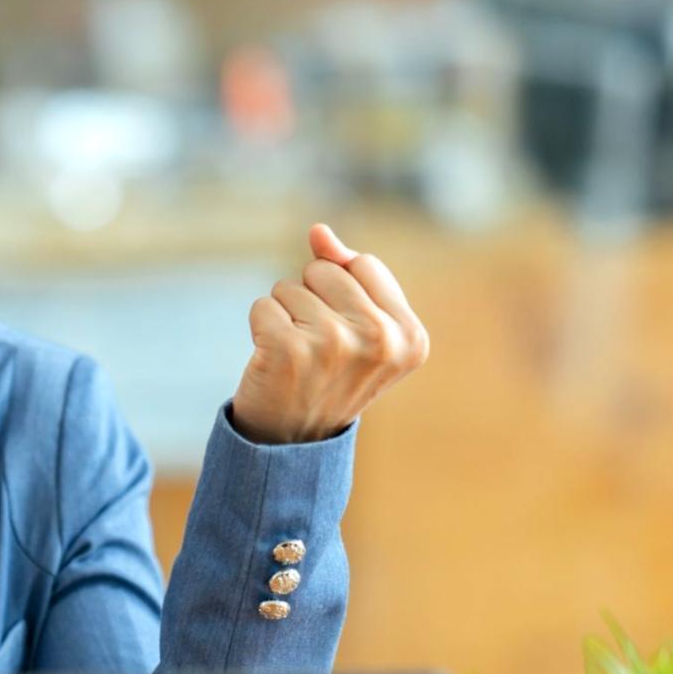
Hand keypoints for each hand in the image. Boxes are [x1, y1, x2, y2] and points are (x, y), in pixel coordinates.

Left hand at [228, 223, 429, 443]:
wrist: (292, 442)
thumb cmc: (327, 375)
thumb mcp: (357, 326)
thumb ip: (346, 272)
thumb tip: (319, 231)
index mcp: (411, 336)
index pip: (363, 264)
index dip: (342, 291)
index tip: (346, 335)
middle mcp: (380, 340)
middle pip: (325, 270)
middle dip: (311, 299)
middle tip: (316, 350)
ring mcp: (335, 345)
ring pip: (290, 286)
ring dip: (285, 316)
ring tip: (297, 357)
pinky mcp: (289, 350)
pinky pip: (263, 305)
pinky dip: (261, 327)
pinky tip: (273, 362)